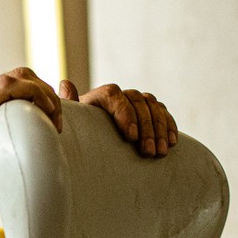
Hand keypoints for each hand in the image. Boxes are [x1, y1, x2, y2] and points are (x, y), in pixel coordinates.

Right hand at [0, 67, 63, 237]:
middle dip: (45, 92)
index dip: (41, 95)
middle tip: (58, 121)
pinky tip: (47, 113)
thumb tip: (48, 120)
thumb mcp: (11, 150)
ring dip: (44, 93)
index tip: (55, 120)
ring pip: (16, 77)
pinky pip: (9, 86)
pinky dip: (34, 93)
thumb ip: (26, 128)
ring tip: (55, 120)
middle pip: (18, 77)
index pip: (15, 84)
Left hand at [61, 79, 177, 157]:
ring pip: (152, 106)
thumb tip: (65, 84)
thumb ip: (70, 106)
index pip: (113, 94)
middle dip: (145, 127)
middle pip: (136, 101)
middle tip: (148, 152)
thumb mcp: (75, 124)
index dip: (124, 113)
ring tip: (160, 152)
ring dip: (159, 129)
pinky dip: (169, 125)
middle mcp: (120, 96)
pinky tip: (172, 142)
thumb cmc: (80, 136)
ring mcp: (136, 102)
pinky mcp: (149, 111)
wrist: (92, 144)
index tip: (130, 137)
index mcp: (99, 97)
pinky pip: (162, 112)